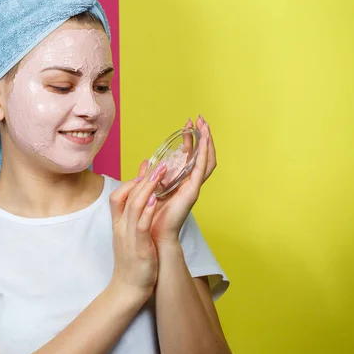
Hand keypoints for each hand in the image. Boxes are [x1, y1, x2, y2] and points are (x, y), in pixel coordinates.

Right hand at [108, 162, 168, 299]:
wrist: (128, 288)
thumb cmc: (132, 261)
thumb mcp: (130, 235)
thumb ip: (134, 217)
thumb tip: (143, 199)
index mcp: (119, 223)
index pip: (117, 195)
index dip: (131, 180)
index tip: (146, 169)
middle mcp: (121, 226)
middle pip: (125, 196)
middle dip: (142, 179)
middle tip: (157, 164)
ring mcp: (128, 236)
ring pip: (132, 206)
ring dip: (145, 188)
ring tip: (158, 174)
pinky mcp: (139, 247)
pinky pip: (140, 225)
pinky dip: (146, 212)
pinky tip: (154, 200)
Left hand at [140, 115, 216, 246]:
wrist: (152, 234)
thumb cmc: (150, 215)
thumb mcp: (147, 188)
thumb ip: (149, 174)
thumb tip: (146, 161)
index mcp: (180, 181)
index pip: (190, 156)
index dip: (191, 139)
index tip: (188, 123)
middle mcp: (190, 183)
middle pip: (202, 155)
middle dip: (203, 136)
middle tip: (201, 119)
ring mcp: (193, 187)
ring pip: (206, 160)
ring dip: (207, 142)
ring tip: (205, 125)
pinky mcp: (192, 192)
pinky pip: (201, 170)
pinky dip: (204, 154)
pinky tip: (204, 141)